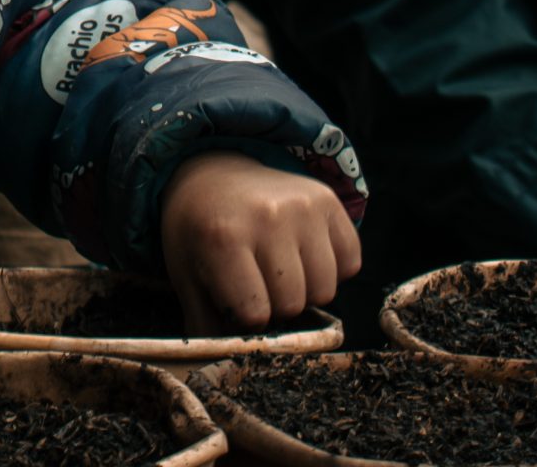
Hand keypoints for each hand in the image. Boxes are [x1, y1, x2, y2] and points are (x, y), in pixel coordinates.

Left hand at [159, 150, 361, 333]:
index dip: (246, 318)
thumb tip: (230, 364)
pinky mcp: (328, 200)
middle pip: (294, 304)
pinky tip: (304, 254)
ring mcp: (303, 205)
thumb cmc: (198, 231)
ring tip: (281, 270)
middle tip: (259, 284)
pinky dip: (333, 268)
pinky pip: (351, 262)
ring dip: (306, 291)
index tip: (236, 301)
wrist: (214, 172)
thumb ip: (205, 324)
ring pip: (326, 289)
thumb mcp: (185, 274)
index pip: (255, 313)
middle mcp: (268, 217)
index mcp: (223, 237)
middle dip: (276, 306)